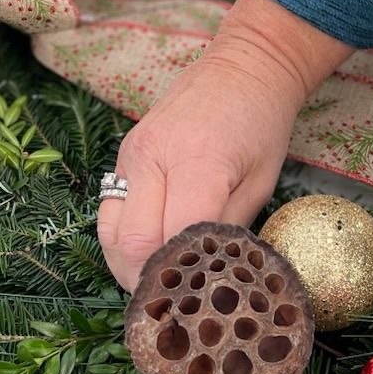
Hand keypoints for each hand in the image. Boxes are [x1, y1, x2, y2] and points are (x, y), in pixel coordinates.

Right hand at [97, 0, 352, 290]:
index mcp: (198, 164)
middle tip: (171, 307)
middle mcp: (153, 158)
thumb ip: (230, 232)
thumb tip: (209, 280)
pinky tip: (143, 255)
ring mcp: (131, 155)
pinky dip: (121, 240)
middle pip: (131, 243)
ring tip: (154, 286)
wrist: (244, 66)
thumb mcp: (262, 183)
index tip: (192, 307)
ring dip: (126, 266)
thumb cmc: (263, 125)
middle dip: (147, 283)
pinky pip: (110, 210)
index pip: (173, 240)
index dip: (180, 280)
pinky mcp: (123, 154)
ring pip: (109, 233)